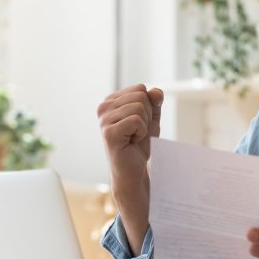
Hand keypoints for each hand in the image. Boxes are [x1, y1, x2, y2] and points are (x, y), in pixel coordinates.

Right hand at [97, 84, 163, 253]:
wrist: (133, 169)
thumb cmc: (139, 144)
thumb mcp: (151, 119)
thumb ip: (155, 102)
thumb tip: (155, 91)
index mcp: (111, 101)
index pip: (141, 89)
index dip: (148, 107)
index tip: (139, 123)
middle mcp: (103, 107)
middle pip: (141, 96)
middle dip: (147, 116)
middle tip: (137, 132)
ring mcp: (104, 120)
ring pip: (139, 107)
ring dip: (144, 125)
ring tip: (133, 137)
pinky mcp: (109, 132)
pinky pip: (136, 120)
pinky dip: (141, 132)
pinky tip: (132, 141)